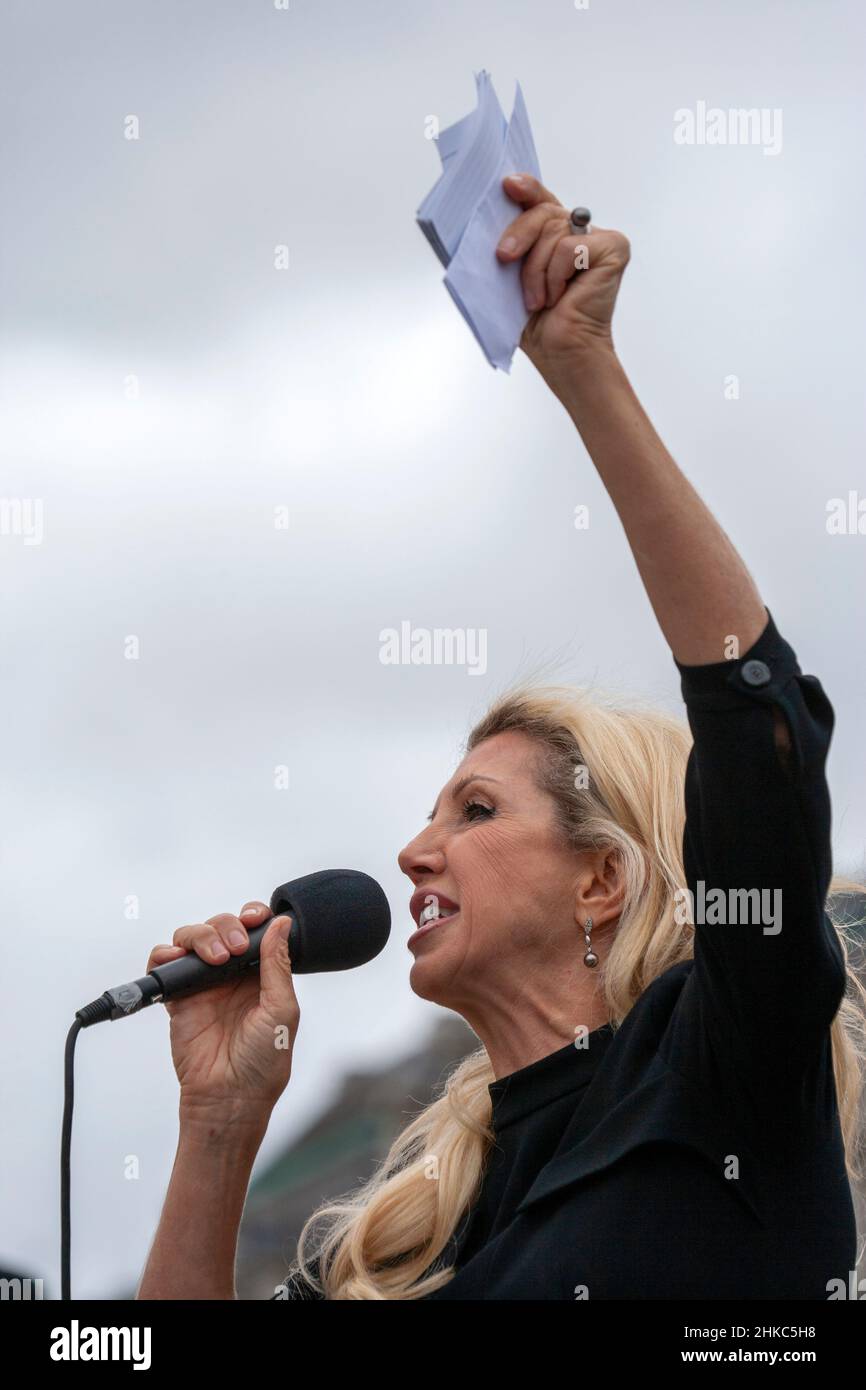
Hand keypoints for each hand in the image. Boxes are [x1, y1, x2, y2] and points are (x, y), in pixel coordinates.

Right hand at [145, 902, 299, 1118]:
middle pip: (222, 927)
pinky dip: (165, 955)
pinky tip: (176, 960)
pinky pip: (164, 965)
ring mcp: (204, 984)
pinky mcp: (178, 998)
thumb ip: (277, 965)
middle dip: (227, 926)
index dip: (253, 917)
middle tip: (235, 948)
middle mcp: (232, 975)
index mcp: (261, 974)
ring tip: (215, 958)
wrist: (231, 1098)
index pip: (255, 931)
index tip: (255, 918)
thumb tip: (281, 924)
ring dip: (201, 936)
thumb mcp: (282, 1010)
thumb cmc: (264, 1062)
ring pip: (192, 938)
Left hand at [496, 173, 630, 388]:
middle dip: (519, 234)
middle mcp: (580, 233)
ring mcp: (600, 239)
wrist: (561, 354)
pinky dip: (556, 275)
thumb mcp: (510, 278)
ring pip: (553, 231)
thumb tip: (476, 225)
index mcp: (557, 237)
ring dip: (536, 270)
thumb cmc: (537, 325)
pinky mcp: (614, 248)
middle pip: (544, 212)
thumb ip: (505, 247)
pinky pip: (570, 247)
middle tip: (504, 258)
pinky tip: (561, 296)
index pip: (541, 202)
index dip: (526, 189)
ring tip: (539, 299)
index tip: (508, 184)